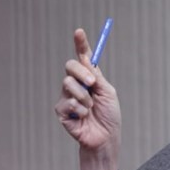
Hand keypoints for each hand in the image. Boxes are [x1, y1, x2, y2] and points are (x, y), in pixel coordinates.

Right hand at [55, 28, 121, 169]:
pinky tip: (83, 118)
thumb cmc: (109, 115)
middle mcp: (76, 85)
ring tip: (90, 109)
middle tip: (93, 84)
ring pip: (69, 85)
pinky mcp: (61, 111)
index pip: (82, 58)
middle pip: (70, 67)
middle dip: (82, 74)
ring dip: (85, 98)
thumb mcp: (108, 92)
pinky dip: (80, 110)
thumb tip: (88, 60)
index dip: (80, 44)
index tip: (79, 31)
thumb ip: (97, 76)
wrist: (105, 137)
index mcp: (89, 78)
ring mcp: (66, 97)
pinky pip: (67, 103)